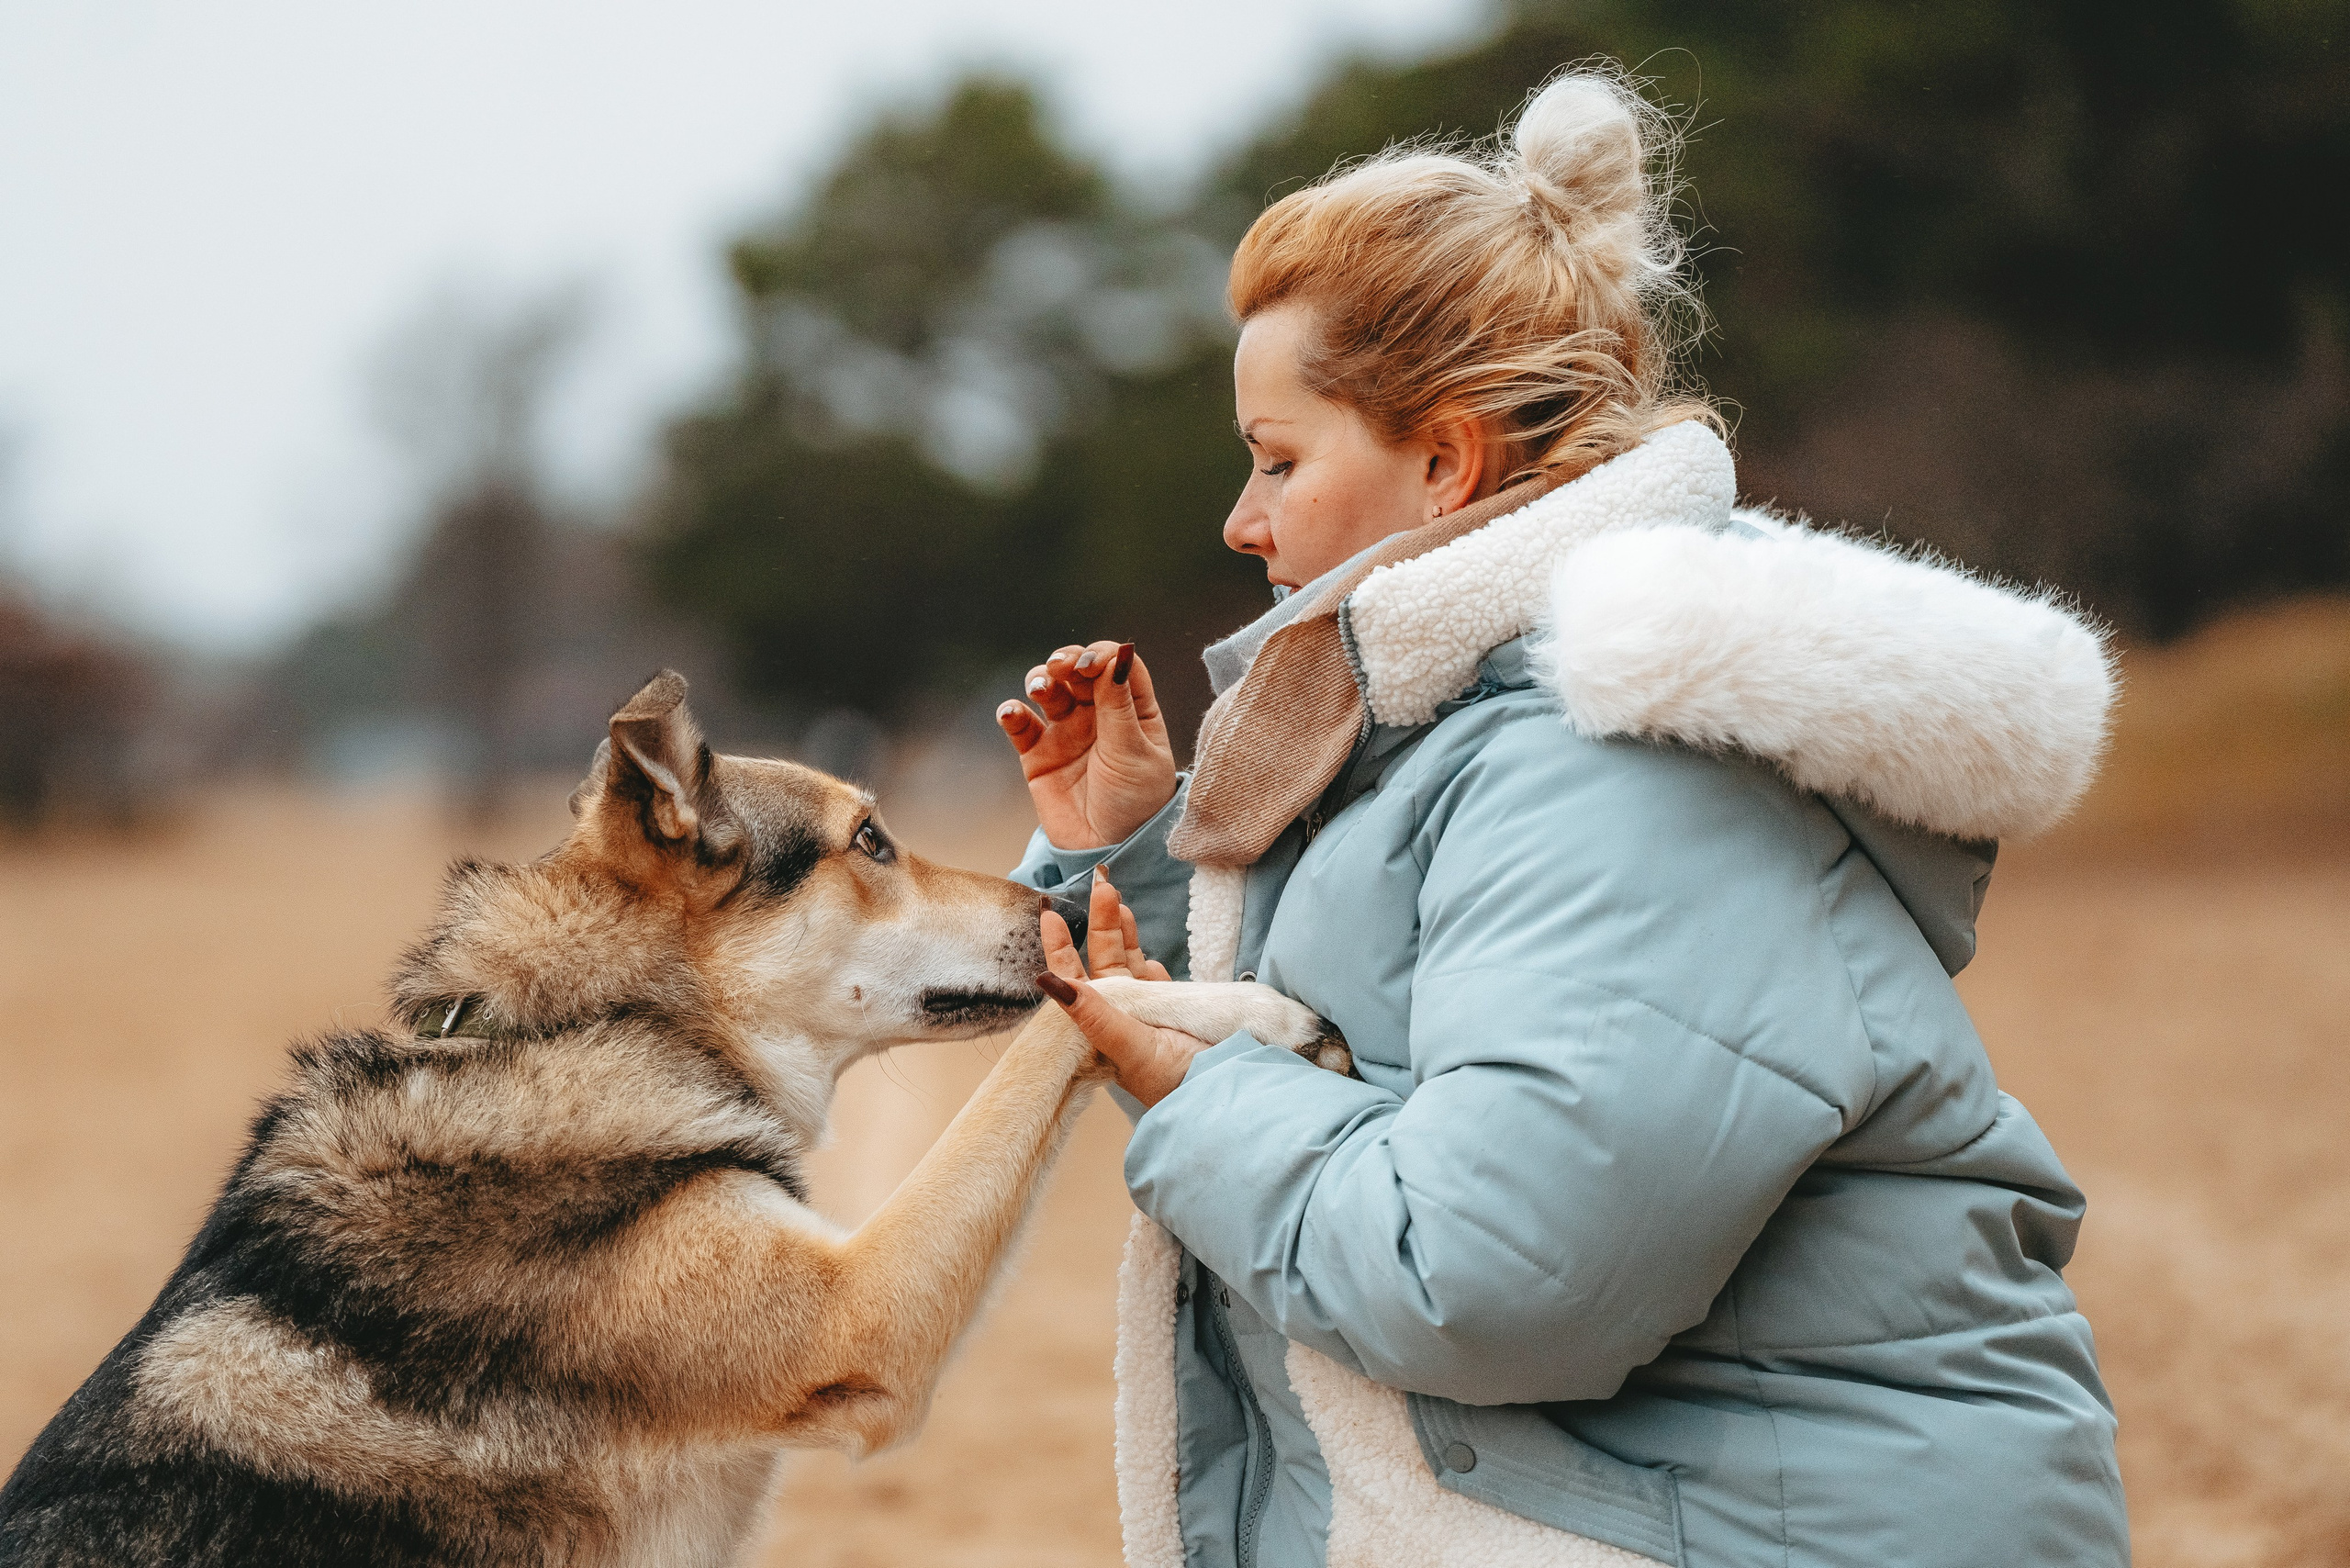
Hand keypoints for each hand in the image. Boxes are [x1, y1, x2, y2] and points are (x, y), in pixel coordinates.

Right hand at [998, 640, 1177, 849]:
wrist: (1108, 850)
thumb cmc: (1136, 803)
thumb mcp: (1135, 753)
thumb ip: (1119, 706)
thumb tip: (1114, 656)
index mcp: (1133, 709)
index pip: (1116, 665)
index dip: (1101, 655)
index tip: (1090, 665)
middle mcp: (1099, 713)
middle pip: (1078, 669)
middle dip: (1067, 661)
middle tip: (1061, 668)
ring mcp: (1066, 731)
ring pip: (1047, 689)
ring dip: (1040, 679)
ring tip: (1041, 689)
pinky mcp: (1038, 753)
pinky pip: (1021, 724)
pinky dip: (1012, 713)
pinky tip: (1012, 713)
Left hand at [1037, 870, 1209, 1108]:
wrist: (1228, 1093)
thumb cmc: (1177, 1081)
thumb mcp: (1131, 1047)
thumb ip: (1094, 1014)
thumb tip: (1048, 982)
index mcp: (1099, 1034)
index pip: (1071, 984)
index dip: (1059, 949)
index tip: (1051, 914)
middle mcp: (1118, 1022)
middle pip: (1101, 967)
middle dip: (1100, 926)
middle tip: (1102, 887)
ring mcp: (1146, 1015)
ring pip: (1127, 966)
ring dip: (1122, 935)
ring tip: (1118, 902)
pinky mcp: (1173, 1013)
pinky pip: (1154, 981)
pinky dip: (1149, 962)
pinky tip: (1148, 953)